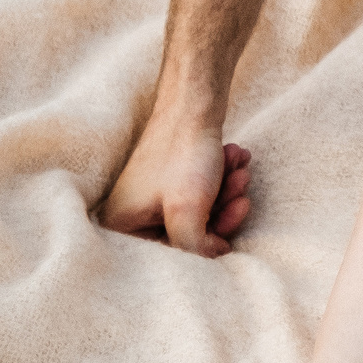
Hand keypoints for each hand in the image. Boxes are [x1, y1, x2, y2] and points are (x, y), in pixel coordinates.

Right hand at [100, 104, 253, 256]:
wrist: (195, 102)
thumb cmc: (184, 156)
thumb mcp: (186, 212)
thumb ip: (192, 248)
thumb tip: (212, 259)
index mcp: (120, 225)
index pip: (167, 256)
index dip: (202, 247)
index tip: (226, 235)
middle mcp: (131, 212)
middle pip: (188, 232)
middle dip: (222, 213)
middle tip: (242, 195)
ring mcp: (152, 194)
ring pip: (201, 210)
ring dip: (227, 193)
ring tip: (239, 170)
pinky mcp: (173, 178)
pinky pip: (204, 192)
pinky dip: (223, 179)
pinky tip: (236, 159)